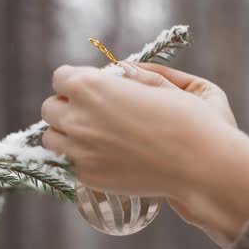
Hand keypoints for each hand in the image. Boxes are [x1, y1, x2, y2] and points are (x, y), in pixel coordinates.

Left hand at [41, 63, 248, 247]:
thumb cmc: (186, 120)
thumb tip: (119, 72)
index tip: (92, 90)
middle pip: (49, 108)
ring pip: (51, 139)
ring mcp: (79, 150)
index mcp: (91, 86)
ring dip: (66, 135)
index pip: (60, 77)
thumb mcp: (159, 87)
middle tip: (92, 114)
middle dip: (67, 107)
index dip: (77, 82)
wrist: (199, 164)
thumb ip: (130, 77)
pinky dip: (79, 159)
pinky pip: (68, 163)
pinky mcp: (87, 175)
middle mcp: (77, 117)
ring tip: (93, 137)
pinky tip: (104, 157)